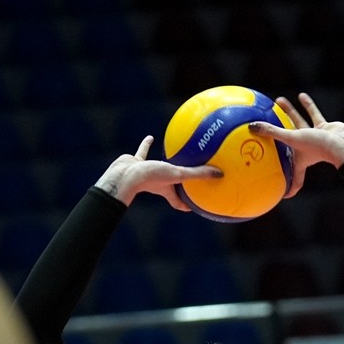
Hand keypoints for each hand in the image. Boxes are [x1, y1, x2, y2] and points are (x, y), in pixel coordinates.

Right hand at [94, 136, 221, 208]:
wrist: (123, 175)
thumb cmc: (150, 178)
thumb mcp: (178, 175)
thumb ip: (197, 174)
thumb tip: (220, 174)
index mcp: (166, 189)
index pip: (178, 202)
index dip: (186, 205)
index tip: (195, 206)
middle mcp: (156, 183)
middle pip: (170, 185)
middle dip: (178, 182)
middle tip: (187, 176)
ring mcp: (145, 172)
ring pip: (157, 166)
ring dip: (164, 162)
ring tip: (172, 153)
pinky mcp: (136, 162)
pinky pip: (143, 151)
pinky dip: (147, 145)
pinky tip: (152, 137)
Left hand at [248, 93, 343, 197]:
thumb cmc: (319, 147)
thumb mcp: (292, 139)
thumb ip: (272, 132)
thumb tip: (252, 127)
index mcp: (298, 159)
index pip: (292, 177)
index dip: (288, 187)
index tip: (281, 193)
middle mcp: (305, 149)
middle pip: (286, 139)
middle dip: (275, 132)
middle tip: (263, 124)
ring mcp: (315, 137)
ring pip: (298, 122)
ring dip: (289, 112)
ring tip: (279, 101)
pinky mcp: (324, 127)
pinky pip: (313, 114)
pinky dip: (307, 105)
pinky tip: (301, 96)